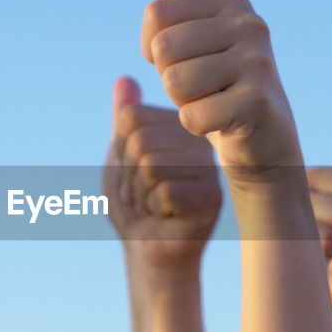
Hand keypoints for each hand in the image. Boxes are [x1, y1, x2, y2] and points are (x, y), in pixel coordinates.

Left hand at [104, 76, 221, 268]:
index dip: (118, 152)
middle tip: (142, 195)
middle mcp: (197, 141)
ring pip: (151, 164)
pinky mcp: (212, 197)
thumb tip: (124, 79)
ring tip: (153, 205)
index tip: (132, 173)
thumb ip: (124, 122)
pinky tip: (167, 216)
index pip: (131, 117)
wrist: (149, 252)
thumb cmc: (133, 205)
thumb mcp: (120, 158)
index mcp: (177, 125)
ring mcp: (208, 168)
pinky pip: (165, 191)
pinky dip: (154, 209)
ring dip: (139, 194)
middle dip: (127, 176)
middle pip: (140, 140)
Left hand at [141, 0, 301, 185]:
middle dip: (171, 80)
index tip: (180, 62)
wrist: (264, 144)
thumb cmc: (226, 88)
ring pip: (176, 84)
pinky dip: (198, 128)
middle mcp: (252, 25)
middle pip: (164, 50)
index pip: (156, 15)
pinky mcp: (258, 104)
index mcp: (234, 2)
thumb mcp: (213, 32)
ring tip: (214, 104)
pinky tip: (222, 125)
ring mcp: (258, 63)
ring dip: (185, 104)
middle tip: (203, 90)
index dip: (154, 48)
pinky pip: (193, 116)